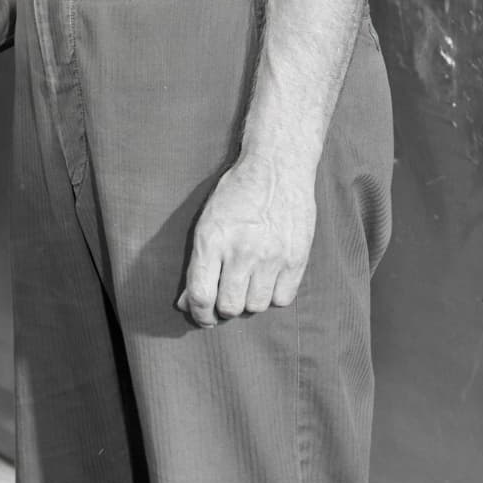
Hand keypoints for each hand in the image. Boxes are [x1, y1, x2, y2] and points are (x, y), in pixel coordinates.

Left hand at [180, 150, 314, 322]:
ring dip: (250, 301)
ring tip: (250, 283)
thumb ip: (198, 263)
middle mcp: (241, 251)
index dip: (199, 315)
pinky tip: (270, 278)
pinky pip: (283, 298)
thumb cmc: (237, 193)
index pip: (201, 296)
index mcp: (212, 240)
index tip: (203, 317)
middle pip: (229, 307)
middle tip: (228, 297)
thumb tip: (186, 303)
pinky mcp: (297, 257)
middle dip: (224, 308)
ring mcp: (272, 255)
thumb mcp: (208, 222)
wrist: (278, 166)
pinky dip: (274, 295)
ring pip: (256, 306)